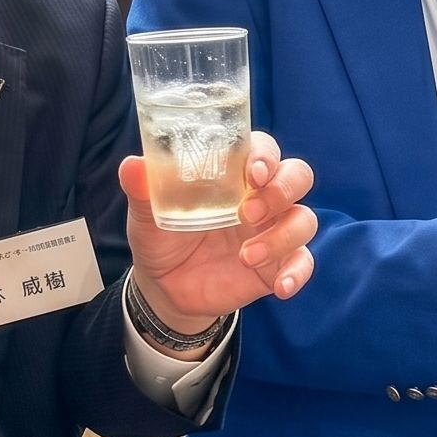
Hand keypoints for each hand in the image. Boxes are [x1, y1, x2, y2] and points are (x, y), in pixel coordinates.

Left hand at [121, 130, 316, 343]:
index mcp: (234, 174)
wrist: (165, 288)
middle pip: (297, 176)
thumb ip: (144, 189)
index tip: (252, 172)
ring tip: (247, 257)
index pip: (264, 149)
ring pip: (304, 219)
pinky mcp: (278, 264)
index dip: (265, 155)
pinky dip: (297, 274)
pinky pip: (303, 263)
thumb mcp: (148, 214)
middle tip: (250, 211)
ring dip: (282, 236)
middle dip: (283, 189)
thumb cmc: (163, 237)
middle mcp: (261, 197)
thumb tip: (133, 166)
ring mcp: (273, 230)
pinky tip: (280, 287)